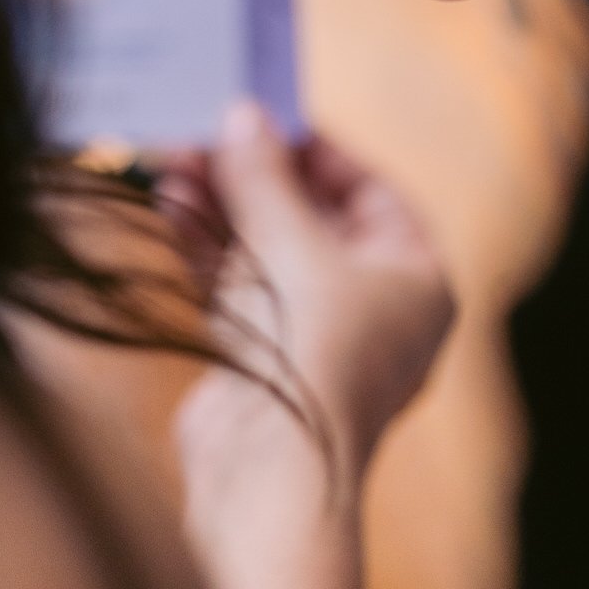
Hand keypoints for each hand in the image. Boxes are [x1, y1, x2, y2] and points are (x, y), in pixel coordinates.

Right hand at [162, 104, 451, 474]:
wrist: (269, 471)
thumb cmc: (312, 347)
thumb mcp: (292, 241)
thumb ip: (264, 176)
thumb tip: (242, 117)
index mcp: (417, 279)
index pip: (371, 192)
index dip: (317, 151)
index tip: (266, 117)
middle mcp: (375, 308)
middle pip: (312, 218)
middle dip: (254, 176)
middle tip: (203, 133)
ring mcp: (318, 337)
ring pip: (268, 250)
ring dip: (222, 205)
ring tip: (172, 159)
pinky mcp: (266, 359)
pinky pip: (239, 284)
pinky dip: (207, 246)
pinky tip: (171, 203)